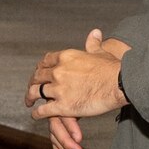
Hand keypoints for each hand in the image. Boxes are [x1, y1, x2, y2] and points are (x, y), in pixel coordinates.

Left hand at [27, 29, 131, 148]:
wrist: (120, 84)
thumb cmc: (113, 69)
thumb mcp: (101, 52)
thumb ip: (94, 44)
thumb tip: (95, 32)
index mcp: (66, 57)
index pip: (46, 61)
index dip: (40, 67)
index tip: (38, 72)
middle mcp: (59, 71)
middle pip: (38, 76)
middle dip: (32, 82)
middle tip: (31, 87)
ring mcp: (59, 89)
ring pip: (36, 92)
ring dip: (30, 97)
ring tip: (28, 102)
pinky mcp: (63, 106)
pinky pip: (43, 110)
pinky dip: (37, 113)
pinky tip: (36, 115)